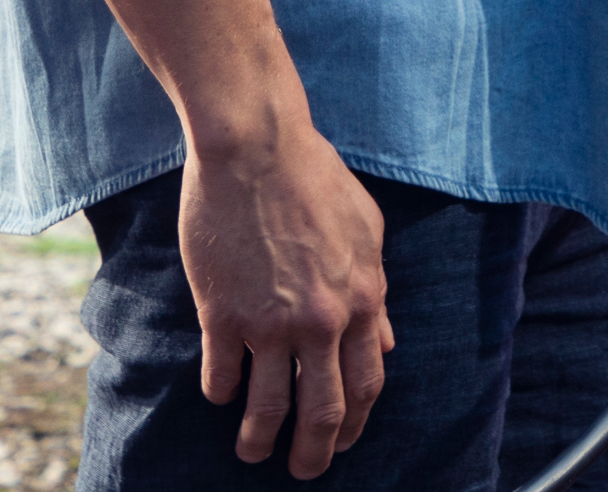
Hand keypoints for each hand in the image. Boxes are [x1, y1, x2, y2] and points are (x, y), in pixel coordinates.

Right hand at [182, 116, 393, 476]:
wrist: (256, 147)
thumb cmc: (314, 178)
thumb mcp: (366, 231)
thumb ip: (376, 293)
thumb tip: (386, 343)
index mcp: (362, 301)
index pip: (366, 384)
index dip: (356, 421)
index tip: (343, 440)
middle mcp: (321, 322)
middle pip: (323, 410)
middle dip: (316, 452)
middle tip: (305, 470)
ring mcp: (269, 322)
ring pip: (267, 406)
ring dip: (260, 439)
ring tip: (253, 453)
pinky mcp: (221, 314)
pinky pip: (222, 374)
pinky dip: (222, 393)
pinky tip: (220, 397)